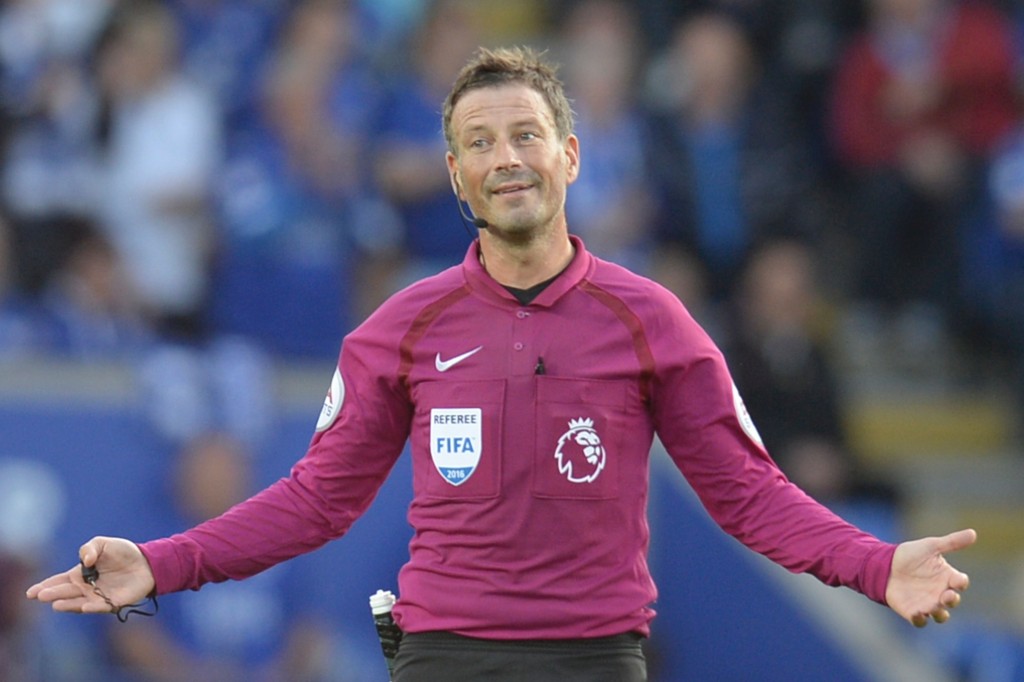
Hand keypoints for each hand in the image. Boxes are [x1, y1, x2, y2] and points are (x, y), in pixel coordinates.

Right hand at [26, 536, 154, 614]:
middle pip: (65, 593)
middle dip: (52, 594)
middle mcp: (86, 588)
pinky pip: (100, 607)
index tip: (30, 593)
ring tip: (56, 604)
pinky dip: (92, 607)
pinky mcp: (113, 603)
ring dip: (68, 604)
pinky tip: (84, 606)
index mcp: (80, 575)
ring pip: (79, 603)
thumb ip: (90, 549)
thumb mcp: (103, 543)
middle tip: (41, 596)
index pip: (58, 582)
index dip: (44, 587)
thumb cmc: (123, 552)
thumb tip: (85, 561)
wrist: (147, 561)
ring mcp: (98, 597)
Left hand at [885, 528, 975, 626]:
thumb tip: (973, 532)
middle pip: (953, 601)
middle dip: (952, 600)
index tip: (957, 580)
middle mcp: (940, 592)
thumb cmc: (910, 555)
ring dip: (940, 614)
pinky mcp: (912, 611)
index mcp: (947, 577)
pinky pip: (920, 621)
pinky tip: (917, 614)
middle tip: (947, 596)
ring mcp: (927, 603)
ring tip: (934, 608)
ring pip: (940, 615)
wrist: (884, 565)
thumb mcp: (930, 546)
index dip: (961, 583)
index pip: (960, 582)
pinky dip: (920, 620)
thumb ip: (951, 542)